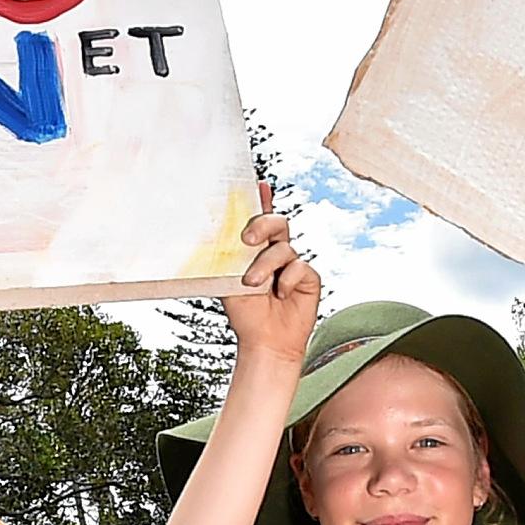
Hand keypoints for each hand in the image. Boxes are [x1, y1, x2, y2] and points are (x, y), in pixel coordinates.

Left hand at [220, 183, 321, 364]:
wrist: (264, 341)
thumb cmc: (244, 312)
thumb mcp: (228, 280)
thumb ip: (228, 256)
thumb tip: (215, 233)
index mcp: (256, 249)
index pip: (258, 219)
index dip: (261, 199)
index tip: (258, 184)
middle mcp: (276, 252)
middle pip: (276, 223)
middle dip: (262, 225)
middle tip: (247, 240)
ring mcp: (294, 264)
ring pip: (284, 248)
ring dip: (266, 265)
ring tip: (253, 284)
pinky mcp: (310, 278)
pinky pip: (300, 267)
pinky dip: (287, 280)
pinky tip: (280, 295)